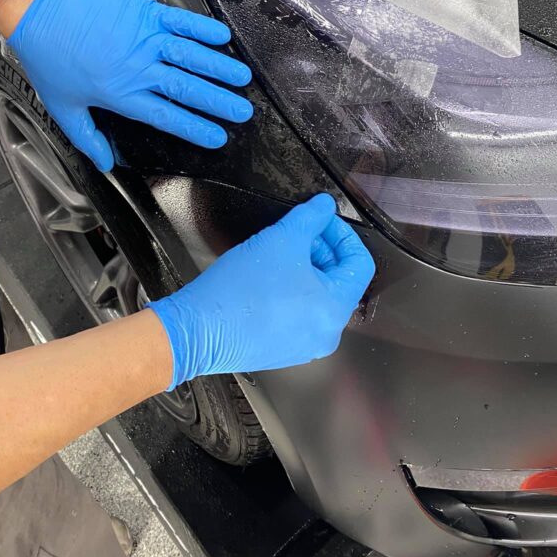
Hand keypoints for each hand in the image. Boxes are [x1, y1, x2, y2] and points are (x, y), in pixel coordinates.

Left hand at [7, 0, 252, 170]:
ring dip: (218, 67)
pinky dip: (201, 28)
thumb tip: (106, 164)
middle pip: (186, 88)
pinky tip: (222, 37)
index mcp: (122, 95)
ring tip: (242, 78)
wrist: (39, 11)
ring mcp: (143, 39)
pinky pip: (179, 21)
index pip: (167, 116)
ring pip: (189, 56)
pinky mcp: (143, 13)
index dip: (195, 128)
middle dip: (218, 102)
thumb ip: (87, 137)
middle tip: (243, 111)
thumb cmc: (48, 59)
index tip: (218, 138)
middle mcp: (139, 69)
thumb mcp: (62, 107)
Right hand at [148, 194, 375, 387]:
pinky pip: (298, 313)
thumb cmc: (240, 289)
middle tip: (295, 233)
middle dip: (319, 250)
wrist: (198, 328)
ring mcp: (304, 345)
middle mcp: (326, 333)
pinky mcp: (282, 349)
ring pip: (317, 296)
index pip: (359, 263)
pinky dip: (290, 291)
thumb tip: (324, 207)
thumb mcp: (281, 238)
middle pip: (338, 279)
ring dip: (304, 268)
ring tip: (277, 254)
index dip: (341, 234)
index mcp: (335, 308)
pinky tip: (266, 278)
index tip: (320, 221)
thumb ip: (310, 218)